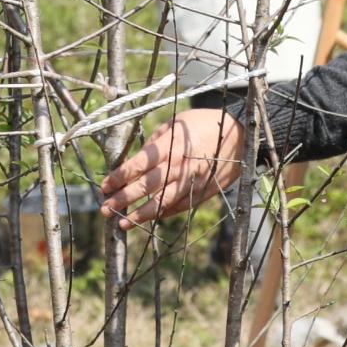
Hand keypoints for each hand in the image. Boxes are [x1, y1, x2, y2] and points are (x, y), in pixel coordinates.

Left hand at [99, 108, 244, 227]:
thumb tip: (136, 158)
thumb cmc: (205, 125)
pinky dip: (163, 215)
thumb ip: (155, 141)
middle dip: (124, 198)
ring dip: (141, 214)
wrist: (241, 137)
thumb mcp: (178, 123)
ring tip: (122, 223)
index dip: (120, 176)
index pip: (140, 163)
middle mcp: (181, 165)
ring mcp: (193, 181)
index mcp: (172, 144)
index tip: (104, 186)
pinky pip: (180, 207)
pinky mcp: (203, 192)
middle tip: (105, 209)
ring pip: (164, 202)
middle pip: (148, 185)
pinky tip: (147, 220)